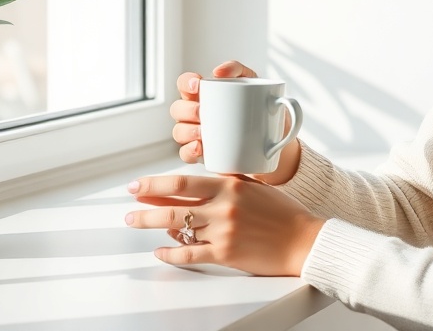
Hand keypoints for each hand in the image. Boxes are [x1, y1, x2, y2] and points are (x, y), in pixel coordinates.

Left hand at [124, 174, 325, 275]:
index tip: (138, 184)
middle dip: (145, 203)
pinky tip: (160, 250)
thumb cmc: (281, 213)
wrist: (303, 240)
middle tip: (129, 202)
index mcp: (230, 185)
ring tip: (135, 222)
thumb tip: (200, 178)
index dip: (155, 184)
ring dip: (152, 225)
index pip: (183, 182)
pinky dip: (171, 253)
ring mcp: (223, 231)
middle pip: (174, 204)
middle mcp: (224, 206)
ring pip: (179, 228)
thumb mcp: (254, 186)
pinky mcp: (226, 254)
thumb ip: (228, 180)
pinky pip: (190, 254)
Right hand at [171, 61, 256, 163]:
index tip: (197, 85)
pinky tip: (199, 148)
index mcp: (204, 93)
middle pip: (177, 109)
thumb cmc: (257, 104)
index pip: (184, 83)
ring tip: (202, 132)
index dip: (185, 83)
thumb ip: (236, 68)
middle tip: (201, 111)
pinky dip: (189, 151)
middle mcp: (196, 112)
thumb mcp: (251, 81)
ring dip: (187, 131)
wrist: (272, 133)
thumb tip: (220, 71)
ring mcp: (197, 133)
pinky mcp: (202, 153)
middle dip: (186, 110)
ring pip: (178, 131)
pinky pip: (186, 154)